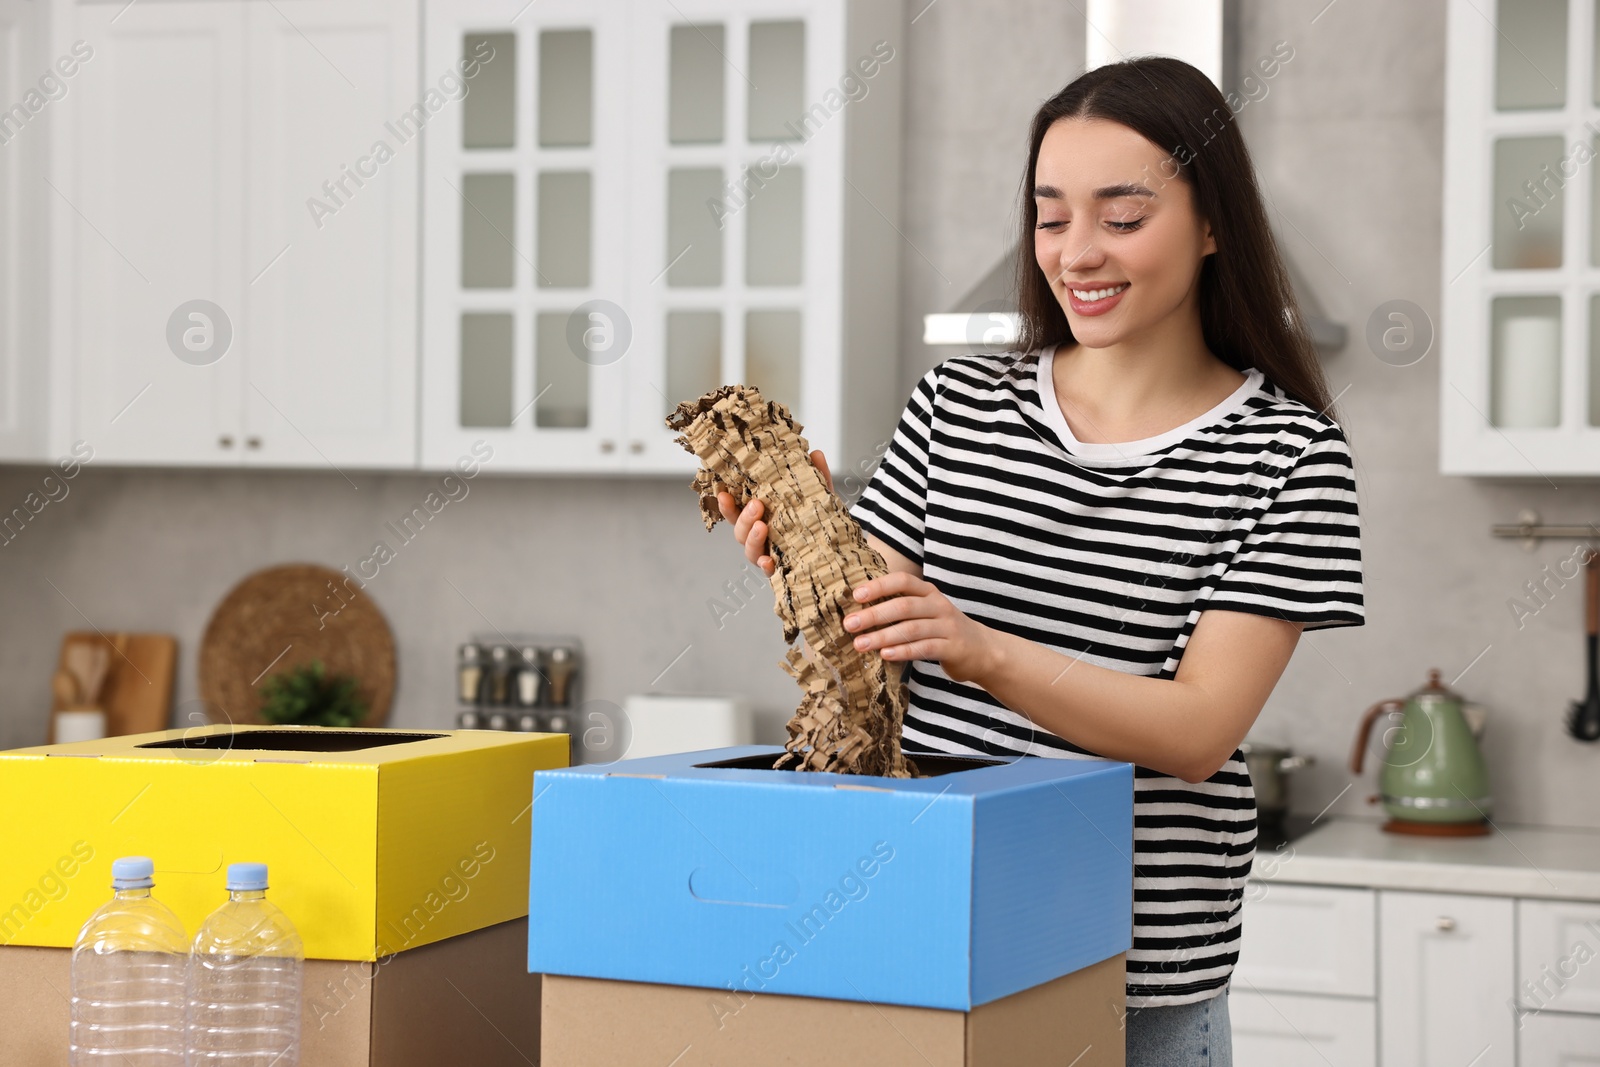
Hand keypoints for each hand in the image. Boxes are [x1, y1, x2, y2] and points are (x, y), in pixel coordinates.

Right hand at [716, 450, 832, 576]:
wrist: (839, 546)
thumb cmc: (819, 520)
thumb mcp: (818, 496)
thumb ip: (815, 477)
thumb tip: (816, 454)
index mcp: (763, 518)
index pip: (737, 512)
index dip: (727, 505)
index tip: (724, 494)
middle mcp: (762, 538)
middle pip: (740, 531)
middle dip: (744, 518)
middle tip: (757, 505)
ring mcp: (770, 555)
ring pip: (750, 551)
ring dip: (753, 539)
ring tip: (762, 527)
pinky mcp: (782, 570)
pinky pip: (769, 572)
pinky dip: (767, 567)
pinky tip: (770, 561)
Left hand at [842, 571, 997, 683]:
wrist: (983, 650)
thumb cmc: (943, 630)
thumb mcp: (926, 612)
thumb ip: (901, 609)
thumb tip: (860, 612)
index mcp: (929, 592)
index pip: (903, 581)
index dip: (879, 586)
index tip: (856, 595)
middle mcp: (939, 605)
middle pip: (904, 606)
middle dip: (874, 614)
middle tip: (850, 624)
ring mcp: (948, 626)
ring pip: (912, 629)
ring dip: (883, 636)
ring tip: (860, 644)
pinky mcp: (953, 648)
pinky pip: (925, 648)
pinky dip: (903, 651)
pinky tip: (885, 655)